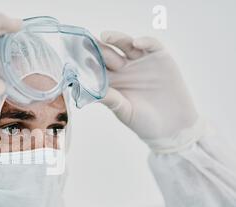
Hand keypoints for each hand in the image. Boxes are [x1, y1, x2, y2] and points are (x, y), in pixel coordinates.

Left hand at [98, 31, 202, 151]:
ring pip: (126, 45)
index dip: (88, 63)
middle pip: (109, 54)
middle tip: (87, 42)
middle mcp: (124, 69)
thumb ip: (110, 99)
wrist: (172, 126)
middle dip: (98, 48)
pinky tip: (136, 43)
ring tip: (105, 36)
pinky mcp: (159, 57)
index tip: (77, 59)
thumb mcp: (124, 111)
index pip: (97, 68)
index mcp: (112, 82)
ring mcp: (141, 62)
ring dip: (116, 39)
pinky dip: (144, 42)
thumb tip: (88, 91)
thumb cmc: (144, 122)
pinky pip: (151, 45)